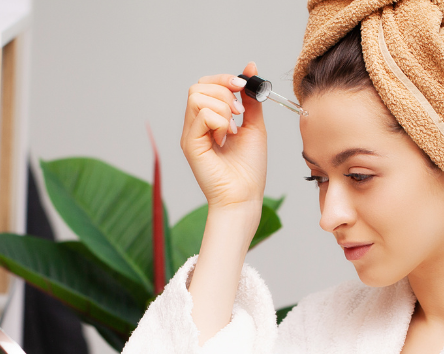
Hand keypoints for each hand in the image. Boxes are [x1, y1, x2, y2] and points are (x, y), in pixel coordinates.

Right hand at [180, 62, 267, 212]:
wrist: (244, 196)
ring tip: (233, 129)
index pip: (205, 85)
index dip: (224, 80)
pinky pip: (202, 115)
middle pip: (198, 87)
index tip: (243, 87)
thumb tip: (250, 67)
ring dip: (222, 107)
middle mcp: (195, 126)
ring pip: (197, 97)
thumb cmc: (248, 169)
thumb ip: (250, 100)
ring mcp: (190, 135)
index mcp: (208, 120)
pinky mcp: (190, 144)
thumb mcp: (254, 125)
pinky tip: (226, 138)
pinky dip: (220, 121)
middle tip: (239, 113)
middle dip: (223, 91)